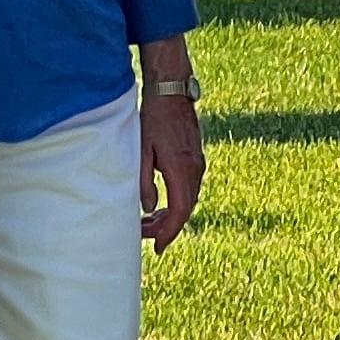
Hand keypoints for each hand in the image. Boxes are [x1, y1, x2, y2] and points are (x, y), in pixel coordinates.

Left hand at [139, 87, 203, 250]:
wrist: (172, 92)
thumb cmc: (153, 118)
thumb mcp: (141, 151)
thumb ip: (144, 182)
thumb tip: (148, 209)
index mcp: (181, 170)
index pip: (179, 212)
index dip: (168, 232)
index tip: (157, 247)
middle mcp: (195, 170)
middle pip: (185, 209)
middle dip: (167, 227)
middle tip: (146, 236)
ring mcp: (198, 163)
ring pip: (188, 199)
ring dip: (172, 214)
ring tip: (150, 222)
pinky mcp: (196, 157)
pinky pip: (189, 188)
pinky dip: (177, 200)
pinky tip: (162, 202)